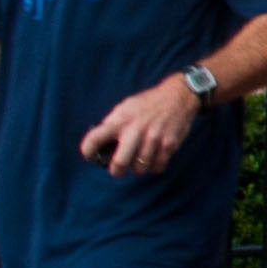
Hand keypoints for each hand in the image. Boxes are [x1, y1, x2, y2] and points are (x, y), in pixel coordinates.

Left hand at [79, 75, 199, 177]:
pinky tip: (153, 159)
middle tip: (117, 170)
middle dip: (116, 171)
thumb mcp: (126, 106)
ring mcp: (153, 139)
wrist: (178, 96)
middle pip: (119, 163)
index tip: (89, 156)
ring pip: (140, 169)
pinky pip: (157, 167)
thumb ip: (114, 123)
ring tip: (139, 161)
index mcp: (120, 120)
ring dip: (137, 168)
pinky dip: (153, 167)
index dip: (88, 151)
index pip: (95, 138)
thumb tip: (101, 143)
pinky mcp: (168, 145)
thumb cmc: (148, 103)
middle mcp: (135, 130)